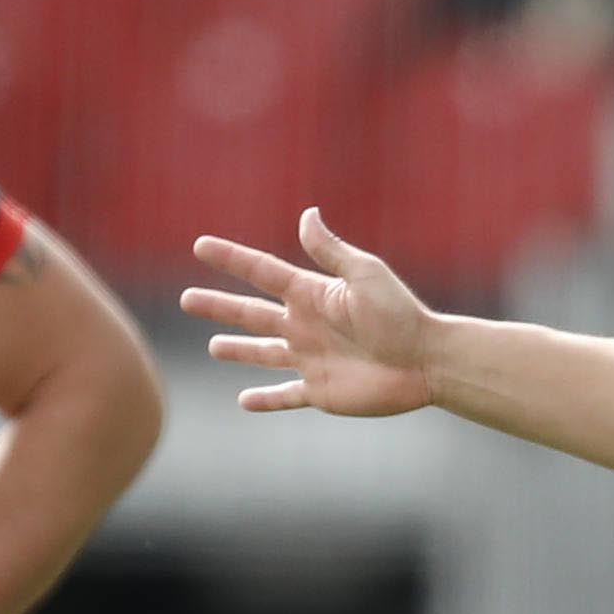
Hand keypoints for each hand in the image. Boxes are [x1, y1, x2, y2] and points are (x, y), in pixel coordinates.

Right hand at [181, 211, 442, 418]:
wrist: (426, 361)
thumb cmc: (400, 314)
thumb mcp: (365, 275)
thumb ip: (331, 251)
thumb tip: (306, 213)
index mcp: (312, 294)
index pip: (262, 272)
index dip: (231, 258)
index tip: (200, 245)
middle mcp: (306, 325)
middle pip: (251, 314)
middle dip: (219, 306)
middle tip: (186, 299)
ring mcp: (310, 359)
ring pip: (263, 353)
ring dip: (238, 350)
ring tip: (213, 347)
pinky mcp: (320, 391)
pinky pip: (285, 395)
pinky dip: (265, 399)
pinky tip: (244, 400)